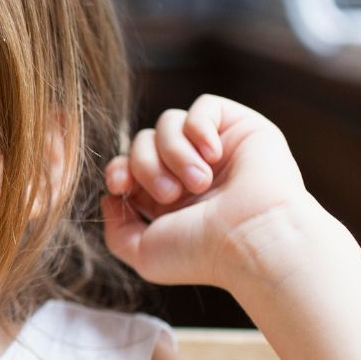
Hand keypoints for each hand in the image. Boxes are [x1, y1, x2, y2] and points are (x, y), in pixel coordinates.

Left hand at [101, 94, 314, 289]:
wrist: (251, 239)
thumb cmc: (202, 253)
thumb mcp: (144, 254)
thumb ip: (117, 229)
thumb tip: (109, 198)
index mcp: (171, 198)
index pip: (129, 166)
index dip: (118, 170)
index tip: (120, 185)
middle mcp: (192, 170)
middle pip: (143, 141)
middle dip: (146, 165)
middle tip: (171, 194)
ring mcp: (216, 148)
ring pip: (168, 122)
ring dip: (174, 153)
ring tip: (198, 183)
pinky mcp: (242, 127)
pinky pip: (204, 105)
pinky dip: (199, 127)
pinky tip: (213, 156)